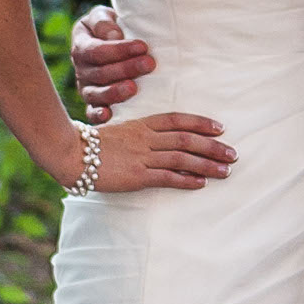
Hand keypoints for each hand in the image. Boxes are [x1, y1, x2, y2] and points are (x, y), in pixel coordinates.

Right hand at [70, 112, 233, 192]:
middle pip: (186, 139)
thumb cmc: (91, 146)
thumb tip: (157, 142)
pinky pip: (166, 177)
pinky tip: (201, 182)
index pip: (177, 120)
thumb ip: (138, 136)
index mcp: (141, 125)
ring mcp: (142, 157)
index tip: (220, 128)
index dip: (200, 123)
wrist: (70, 154)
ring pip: (182, 158)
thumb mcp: (118, 132)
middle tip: (233, 153)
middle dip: (212, 146)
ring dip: (206, 164)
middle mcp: (145, 138)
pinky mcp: (136, 176)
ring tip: (226, 170)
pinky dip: (186, 180)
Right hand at [71, 3, 154, 124]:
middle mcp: (81, 68)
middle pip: (99, 73)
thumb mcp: (103, 16)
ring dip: (115, 92)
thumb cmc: (112, 28)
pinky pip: (91, 113)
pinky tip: (109, 115)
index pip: (96, 50)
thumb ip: (104, 22)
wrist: (112, 42)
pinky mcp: (93, 104)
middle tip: (149, 64)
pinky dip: (98, 116)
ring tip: (133, 89)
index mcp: (81, 44)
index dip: (119, 50)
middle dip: (125, 69)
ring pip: (95, 94)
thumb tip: (114, 36)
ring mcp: (85, 88)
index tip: (143, 46)